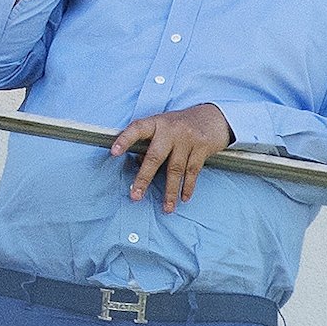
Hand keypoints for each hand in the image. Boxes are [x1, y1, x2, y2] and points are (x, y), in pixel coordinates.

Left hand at [111, 104, 232, 212]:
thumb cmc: (181, 124)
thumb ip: (151, 142)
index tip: (113, 152)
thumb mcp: (163, 126)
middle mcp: (171, 130)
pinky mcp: (202, 148)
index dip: (125, 140)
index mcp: (157, 122)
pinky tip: (183, 198)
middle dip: (144, 178)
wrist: (212, 117)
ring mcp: (187, 139)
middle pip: (155, 156)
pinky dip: (187, 187)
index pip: (137, 129)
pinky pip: (192, 172)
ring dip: (170, 192)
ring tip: (166, 208)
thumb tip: (138, 164)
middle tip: (135, 195)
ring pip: (175, 169)